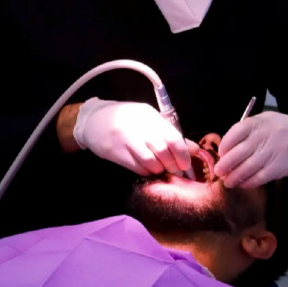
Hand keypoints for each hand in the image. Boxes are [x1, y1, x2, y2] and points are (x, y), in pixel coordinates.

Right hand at [73, 97, 198, 175]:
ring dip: (160, 169)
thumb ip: (169, 133)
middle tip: (175, 169)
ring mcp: (126, 139)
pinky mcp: (116, 153)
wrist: (93, 121)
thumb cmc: (126, 119)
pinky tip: (147, 168)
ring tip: (160, 168)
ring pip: (152, 161)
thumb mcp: (147, 120)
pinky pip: (138, 167)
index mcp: (149, 115)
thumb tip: (194, 149)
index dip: (183, 153)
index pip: (172, 136)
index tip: (186, 164)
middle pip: (163, 150)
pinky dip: (147, 171)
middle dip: (173, 164)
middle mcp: (139, 126)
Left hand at [214, 111, 287, 187]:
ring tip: (228, 182)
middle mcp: (267, 134)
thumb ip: (250, 132)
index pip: (236, 132)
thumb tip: (228, 150)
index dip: (225, 145)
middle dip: (226, 164)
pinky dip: (250, 181)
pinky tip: (244, 184)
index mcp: (260, 121)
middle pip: (240, 151)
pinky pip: (261, 175)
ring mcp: (275, 149)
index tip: (220, 154)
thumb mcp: (268, 123)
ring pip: (249, 166)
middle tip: (218, 172)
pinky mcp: (282, 165)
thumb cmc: (287, 132)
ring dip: (236, 176)